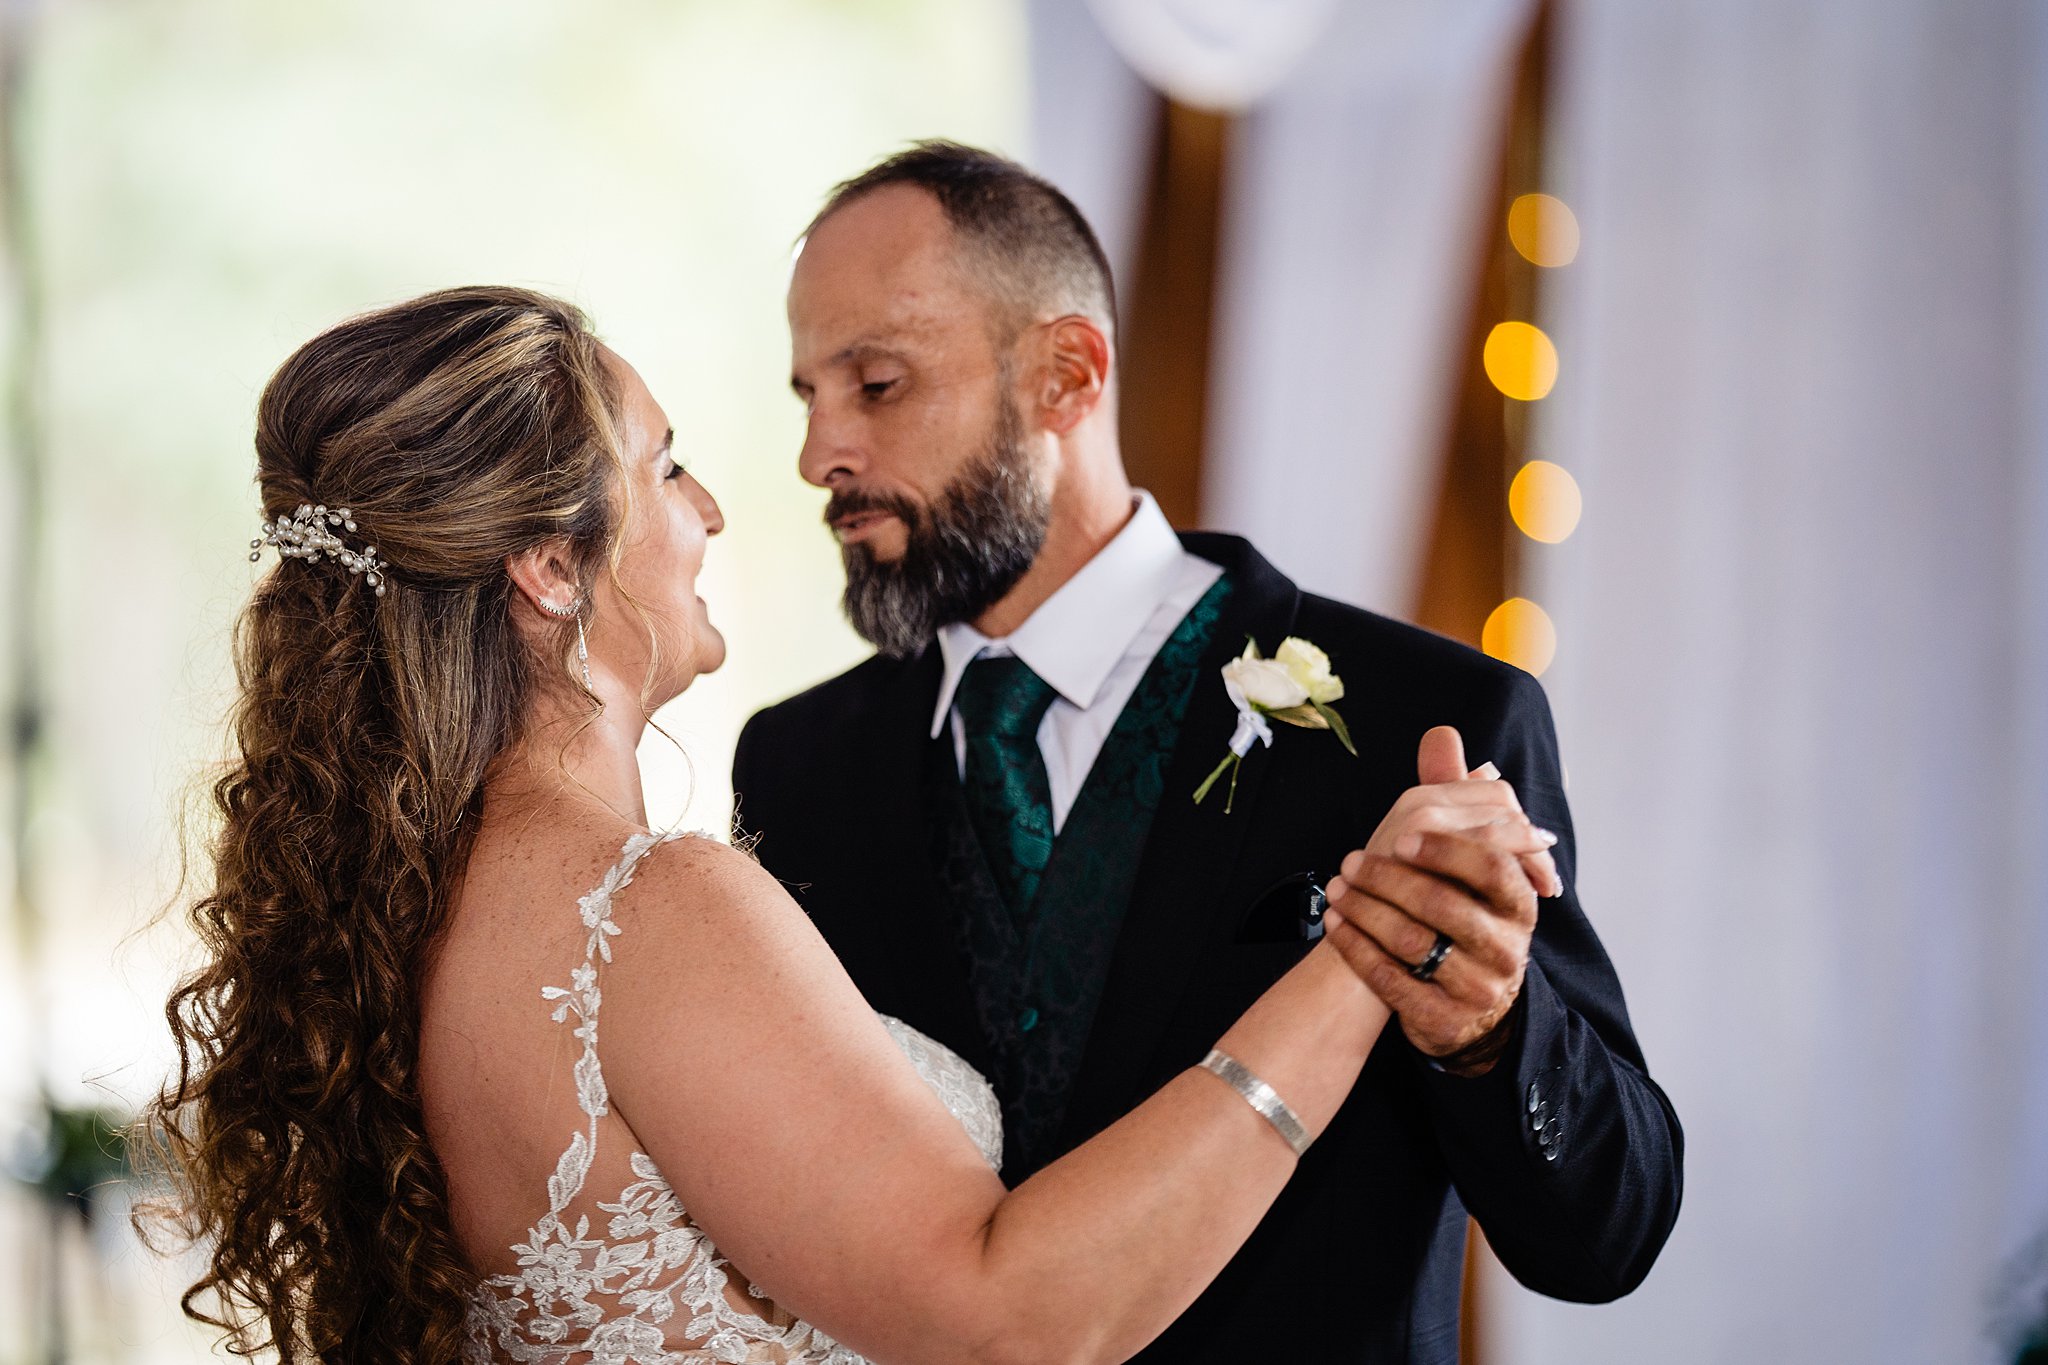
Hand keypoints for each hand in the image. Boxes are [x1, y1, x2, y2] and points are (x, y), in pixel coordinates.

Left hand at [1321, 728, 1553, 1071]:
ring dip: (1364, 912)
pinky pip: (1393, 982)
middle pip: (1446, 904)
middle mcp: (1507, 950)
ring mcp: (1478, 989)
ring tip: (1333, 890)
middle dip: (1390, 879)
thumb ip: (1459, 799)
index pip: (1492, 865)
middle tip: (1349, 861)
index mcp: (1519, 905)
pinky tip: (1333, 925)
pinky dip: (1356, 950)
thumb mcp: (1472, 863)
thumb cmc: (1465, 916)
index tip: (1401, 834)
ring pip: (1414, 944)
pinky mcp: (1444, 1020)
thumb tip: (1443, 735)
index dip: (1446, 848)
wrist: (1468, 1007)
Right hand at [1358, 726, 1560, 898]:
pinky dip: (1518, 876)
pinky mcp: (1422, 855)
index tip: (1540, 849)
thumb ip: (1450, 819)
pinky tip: (1531, 899)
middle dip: (1533, 841)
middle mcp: (1418, 805)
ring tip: (1543, 888)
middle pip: (1501, 807)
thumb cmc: (1387, 902)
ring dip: (1530, 859)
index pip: (1493, 792)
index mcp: (1420, 799)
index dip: (1522, 820)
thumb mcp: (1419, 857)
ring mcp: (1419, 828)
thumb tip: (1487, 774)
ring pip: (1499, 830)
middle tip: (1548, 878)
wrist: (1352, 941)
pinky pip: (1487, 856)